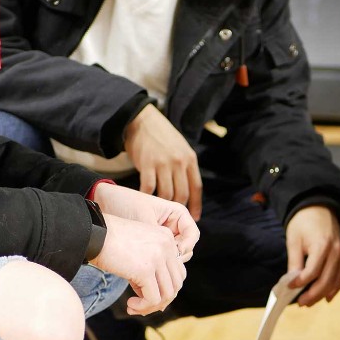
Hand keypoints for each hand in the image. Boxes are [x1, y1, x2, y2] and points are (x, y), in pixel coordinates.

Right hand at [90, 215, 185, 316]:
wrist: (93, 233)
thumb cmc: (109, 242)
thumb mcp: (138, 251)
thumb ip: (151, 269)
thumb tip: (157, 302)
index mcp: (167, 238)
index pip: (178, 272)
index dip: (166, 288)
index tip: (148, 296)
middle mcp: (167, 246)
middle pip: (176, 284)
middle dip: (161, 300)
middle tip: (142, 306)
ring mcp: (158, 258)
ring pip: (167, 294)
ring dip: (151, 306)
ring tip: (135, 307)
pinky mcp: (146, 270)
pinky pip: (153, 299)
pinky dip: (142, 307)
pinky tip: (130, 305)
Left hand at [92, 182, 198, 260]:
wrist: (106, 202)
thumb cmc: (125, 203)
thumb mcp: (144, 218)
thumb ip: (158, 237)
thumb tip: (172, 256)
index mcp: (177, 213)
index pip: (193, 235)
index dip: (187, 246)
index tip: (175, 253)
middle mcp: (174, 226)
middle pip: (186, 249)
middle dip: (176, 260)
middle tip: (162, 265)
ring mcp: (165, 237)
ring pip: (174, 258)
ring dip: (166, 266)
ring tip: (151, 267)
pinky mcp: (154, 247)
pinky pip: (161, 260)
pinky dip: (156, 267)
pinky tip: (144, 269)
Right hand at [123, 104, 202, 219]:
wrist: (143, 121)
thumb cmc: (162, 137)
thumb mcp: (181, 148)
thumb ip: (185, 167)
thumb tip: (187, 191)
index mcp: (190, 158)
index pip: (196, 187)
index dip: (196, 205)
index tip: (194, 217)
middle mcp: (179, 162)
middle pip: (182, 194)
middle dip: (178, 207)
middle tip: (172, 214)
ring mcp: (163, 163)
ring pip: (166, 194)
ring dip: (162, 204)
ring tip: (158, 209)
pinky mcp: (147, 164)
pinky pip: (148, 188)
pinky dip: (146, 197)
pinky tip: (144, 200)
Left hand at [286, 206, 339, 305]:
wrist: (319, 208)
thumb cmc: (303, 223)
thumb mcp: (294, 240)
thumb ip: (295, 262)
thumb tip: (292, 282)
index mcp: (322, 246)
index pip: (312, 272)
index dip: (300, 282)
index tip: (289, 287)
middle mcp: (336, 252)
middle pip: (326, 280)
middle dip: (313, 294)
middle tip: (301, 303)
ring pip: (335, 281)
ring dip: (322, 294)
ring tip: (309, 302)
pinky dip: (334, 288)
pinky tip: (326, 297)